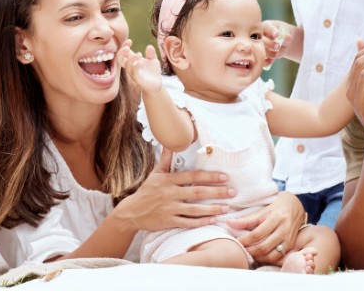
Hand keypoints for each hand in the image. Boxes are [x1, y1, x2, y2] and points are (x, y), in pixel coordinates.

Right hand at [114, 150, 233, 231]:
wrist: (131, 212)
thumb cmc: (147, 191)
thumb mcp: (156, 173)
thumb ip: (167, 158)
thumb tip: (173, 142)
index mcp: (168, 180)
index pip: (192, 177)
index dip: (210, 176)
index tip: (225, 176)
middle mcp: (170, 194)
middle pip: (197, 192)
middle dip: (216, 192)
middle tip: (232, 191)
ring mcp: (170, 209)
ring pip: (195, 209)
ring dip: (212, 209)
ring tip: (227, 207)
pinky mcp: (169, 222)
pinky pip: (188, 222)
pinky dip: (201, 222)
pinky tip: (213, 221)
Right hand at [121, 41, 162, 93]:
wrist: (156, 85)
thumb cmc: (153, 72)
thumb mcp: (153, 61)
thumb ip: (151, 54)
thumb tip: (149, 46)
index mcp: (133, 61)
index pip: (124, 53)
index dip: (124, 46)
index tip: (130, 41)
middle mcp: (131, 67)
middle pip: (119, 59)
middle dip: (121, 52)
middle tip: (127, 47)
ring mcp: (133, 73)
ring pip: (126, 65)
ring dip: (132, 59)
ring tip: (140, 54)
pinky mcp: (138, 80)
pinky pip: (133, 73)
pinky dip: (136, 66)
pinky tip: (141, 62)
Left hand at [229, 191, 303, 263]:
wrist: (297, 204)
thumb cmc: (278, 205)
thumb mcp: (263, 209)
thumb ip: (248, 219)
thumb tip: (229, 224)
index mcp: (276, 218)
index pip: (257, 234)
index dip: (244, 240)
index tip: (235, 241)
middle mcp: (284, 229)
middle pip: (263, 247)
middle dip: (249, 251)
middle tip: (240, 249)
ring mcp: (289, 239)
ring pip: (271, 255)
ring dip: (258, 257)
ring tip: (248, 253)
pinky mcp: (292, 245)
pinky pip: (278, 257)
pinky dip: (267, 258)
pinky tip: (259, 255)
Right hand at [261, 21, 291, 67]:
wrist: (281, 39)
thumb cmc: (283, 32)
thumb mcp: (286, 32)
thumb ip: (287, 35)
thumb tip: (289, 37)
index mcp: (266, 26)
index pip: (269, 27)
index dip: (272, 31)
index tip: (277, 34)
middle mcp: (260, 34)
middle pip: (262, 39)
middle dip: (270, 44)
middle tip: (278, 46)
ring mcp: (258, 44)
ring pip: (262, 49)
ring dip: (269, 53)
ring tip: (277, 54)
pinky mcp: (260, 53)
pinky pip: (261, 58)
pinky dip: (266, 61)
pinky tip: (271, 61)